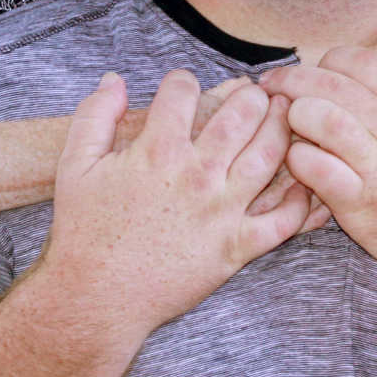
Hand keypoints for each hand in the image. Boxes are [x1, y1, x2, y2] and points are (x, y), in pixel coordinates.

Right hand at [41, 70, 309, 333]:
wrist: (96, 297)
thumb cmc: (84, 232)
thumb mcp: (75, 166)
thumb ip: (94, 115)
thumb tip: (113, 80)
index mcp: (157, 151)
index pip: (183, 92)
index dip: (182, 81)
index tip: (183, 87)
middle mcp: (196, 175)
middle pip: (241, 116)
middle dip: (252, 95)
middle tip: (257, 92)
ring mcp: (221, 212)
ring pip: (268, 156)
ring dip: (282, 128)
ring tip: (285, 116)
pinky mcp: (237, 247)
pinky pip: (282, 221)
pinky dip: (299, 200)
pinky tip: (302, 180)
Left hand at [260, 42, 376, 280]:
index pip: (362, 62)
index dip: (332, 60)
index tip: (319, 71)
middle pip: (332, 84)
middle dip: (294, 79)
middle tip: (274, 87)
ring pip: (321, 118)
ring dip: (295, 115)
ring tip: (287, 124)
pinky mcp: (361, 206)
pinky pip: (316, 169)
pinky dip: (298, 160)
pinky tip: (299, 162)